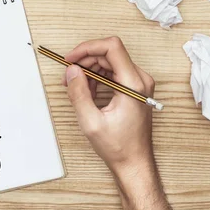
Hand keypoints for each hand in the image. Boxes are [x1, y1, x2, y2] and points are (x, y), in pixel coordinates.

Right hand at [64, 36, 154, 176]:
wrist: (134, 163)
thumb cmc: (119, 147)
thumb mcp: (91, 122)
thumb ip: (79, 93)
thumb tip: (72, 70)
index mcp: (133, 85)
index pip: (112, 47)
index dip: (87, 48)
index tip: (71, 58)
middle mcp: (140, 80)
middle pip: (109, 53)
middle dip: (85, 60)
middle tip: (68, 74)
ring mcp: (139, 84)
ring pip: (110, 61)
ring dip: (90, 69)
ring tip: (76, 86)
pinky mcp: (135, 89)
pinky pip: (114, 72)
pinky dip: (98, 77)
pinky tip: (88, 91)